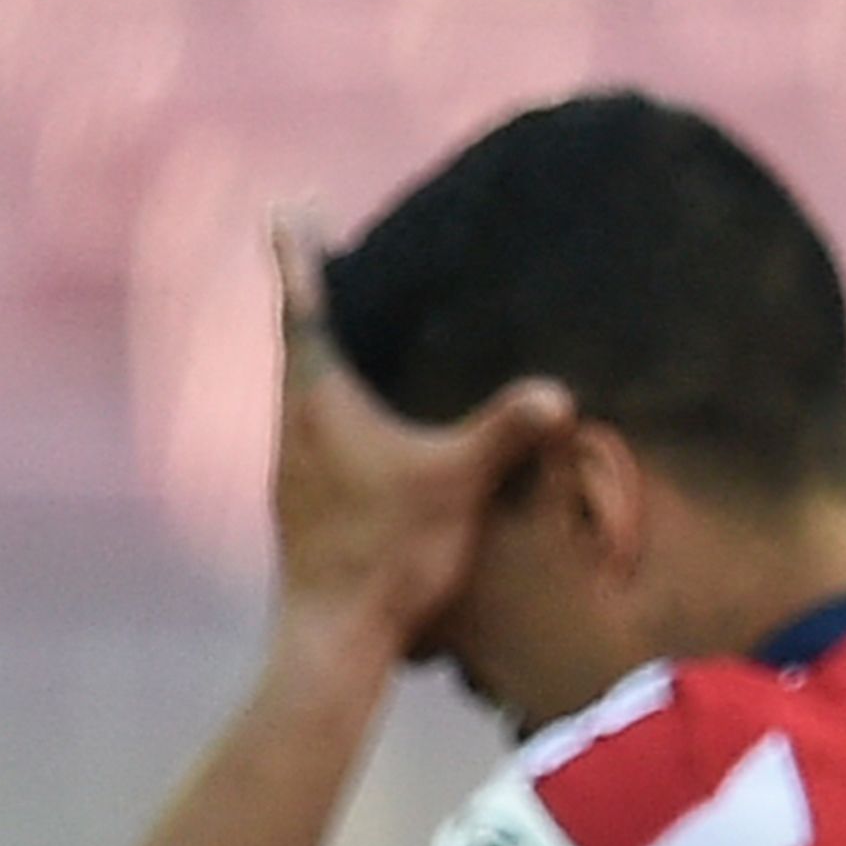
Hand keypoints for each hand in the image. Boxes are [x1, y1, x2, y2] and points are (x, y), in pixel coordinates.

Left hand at [266, 213, 574, 664]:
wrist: (332, 638)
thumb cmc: (388, 553)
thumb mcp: (457, 483)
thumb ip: (505, 432)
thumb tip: (557, 396)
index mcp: (321, 401)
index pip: (308, 307)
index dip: (300, 254)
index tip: (287, 207)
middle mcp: (294, 428)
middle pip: (298, 342)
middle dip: (313, 295)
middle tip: (321, 252)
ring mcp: (292, 470)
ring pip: (301, 392)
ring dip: (320, 355)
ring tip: (344, 330)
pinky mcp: (301, 506)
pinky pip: (312, 433)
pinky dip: (331, 405)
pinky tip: (358, 426)